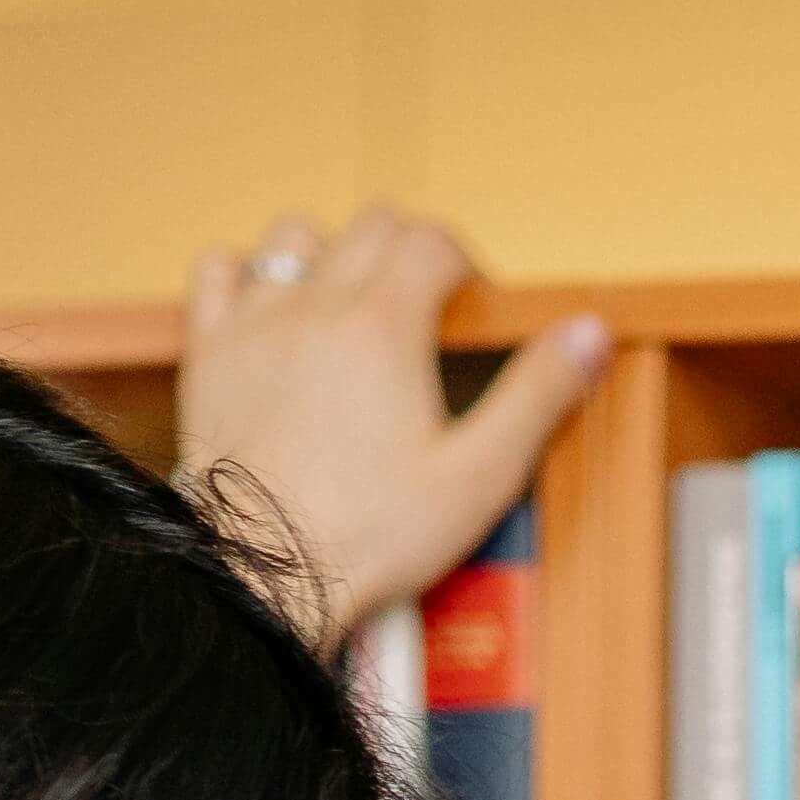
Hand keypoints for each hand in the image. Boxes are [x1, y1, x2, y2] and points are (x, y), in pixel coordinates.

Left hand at [173, 207, 607, 656]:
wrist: (264, 573)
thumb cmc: (369, 536)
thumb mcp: (478, 476)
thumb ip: (537, 396)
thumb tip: (589, 331)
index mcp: (386, 325)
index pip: (434, 243)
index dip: (465, 268)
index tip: (473, 310)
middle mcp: (317, 304)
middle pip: (372, 226)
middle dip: (410, 251)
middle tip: (427, 306)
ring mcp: (256, 323)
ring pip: (296, 235)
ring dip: (332, 252)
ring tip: (351, 301)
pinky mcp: (210, 353)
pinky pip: (218, 270)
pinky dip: (247, 273)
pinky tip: (271, 308)